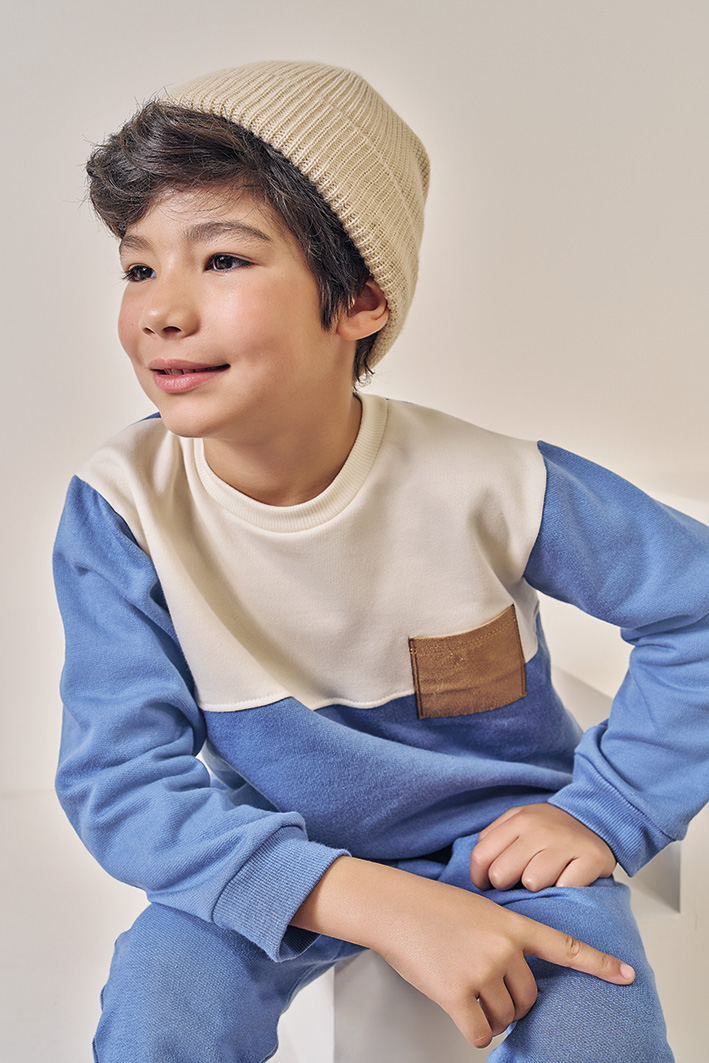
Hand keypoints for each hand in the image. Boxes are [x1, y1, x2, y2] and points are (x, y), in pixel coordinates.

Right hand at [375, 870, 632, 1047]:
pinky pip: (480, 1032)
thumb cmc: (429, 907)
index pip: (564, 946)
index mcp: (511, 924)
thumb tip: (516, 977)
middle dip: (510, 1002)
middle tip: (485, 989)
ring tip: (465, 992)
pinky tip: (461, 1014)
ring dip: (489, 1017)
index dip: (598, 964)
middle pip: (528, 997)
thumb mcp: (479, 910)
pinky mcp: (457, 993)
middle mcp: (502, 947)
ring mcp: (481, 971)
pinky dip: (474, 1032)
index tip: (626, 975)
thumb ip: (504, 937)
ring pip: (504, 1017)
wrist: (392, 907)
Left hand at [470, 803, 616, 891]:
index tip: (488, 884)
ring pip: (532, 883)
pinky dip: (564, 889)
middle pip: (501, 874)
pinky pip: (564, 888)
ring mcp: (565, 843)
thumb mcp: (518, 823)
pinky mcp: (591, 858)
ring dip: (537, 888)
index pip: (481, 856)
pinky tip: (566, 879)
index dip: (480, 877)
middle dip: (506, 885)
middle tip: (518, 881)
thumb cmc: (549, 830)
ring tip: (545, 878)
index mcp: (518, 820)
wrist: (595, 819)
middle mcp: (540, 829)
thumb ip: (494, 839)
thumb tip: (479, 868)